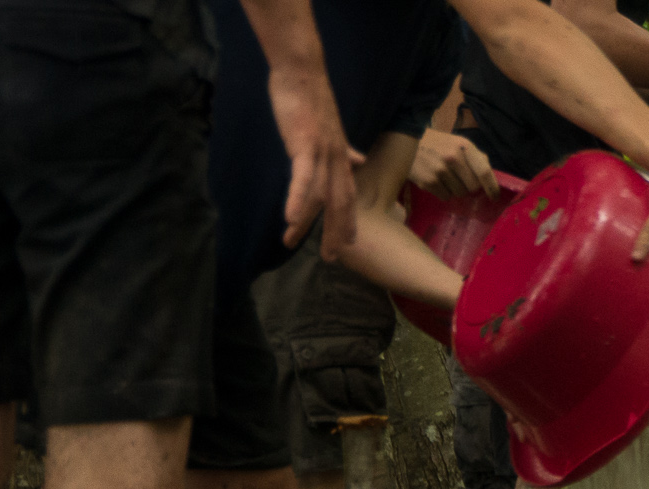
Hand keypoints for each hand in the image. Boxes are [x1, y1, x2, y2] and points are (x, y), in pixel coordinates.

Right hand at [266, 61, 362, 258]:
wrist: (303, 71)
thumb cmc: (312, 99)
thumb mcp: (331, 129)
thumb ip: (344, 149)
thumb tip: (358, 159)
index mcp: (340, 157)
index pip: (347, 195)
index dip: (348, 219)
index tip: (348, 242)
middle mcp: (336, 159)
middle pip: (339, 202)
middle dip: (334, 232)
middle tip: (330, 258)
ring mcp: (323, 153)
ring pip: (319, 195)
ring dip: (308, 222)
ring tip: (293, 243)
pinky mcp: (305, 143)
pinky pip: (303, 177)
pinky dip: (298, 198)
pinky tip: (291, 218)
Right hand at [409, 129, 498, 200]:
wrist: (406, 141)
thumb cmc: (436, 143)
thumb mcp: (457, 142)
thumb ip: (474, 156)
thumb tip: (489, 174)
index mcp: (464, 146)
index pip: (484, 171)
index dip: (492, 187)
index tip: (494, 196)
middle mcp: (453, 158)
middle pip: (472, 187)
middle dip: (469, 186)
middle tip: (460, 179)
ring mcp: (440, 170)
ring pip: (459, 194)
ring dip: (455, 189)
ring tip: (445, 177)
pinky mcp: (428, 181)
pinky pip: (445, 197)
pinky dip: (443, 192)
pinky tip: (436, 180)